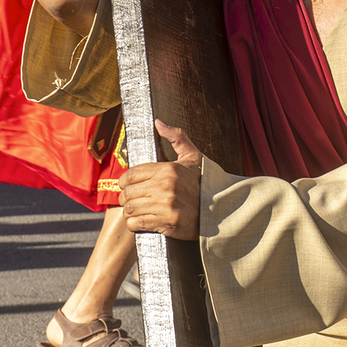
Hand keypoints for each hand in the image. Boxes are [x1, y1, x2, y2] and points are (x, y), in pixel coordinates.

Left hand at [120, 120, 202, 239]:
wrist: (220, 208)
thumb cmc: (203, 182)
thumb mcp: (193, 156)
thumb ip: (176, 137)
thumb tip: (158, 122)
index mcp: (168, 169)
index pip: (130, 175)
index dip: (126, 181)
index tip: (130, 185)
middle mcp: (165, 186)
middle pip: (127, 193)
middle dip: (127, 197)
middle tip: (134, 198)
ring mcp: (165, 205)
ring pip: (130, 208)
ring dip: (131, 211)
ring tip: (139, 209)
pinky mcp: (166, 222)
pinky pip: (136, 224)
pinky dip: (135, 223)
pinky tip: (143, 220)